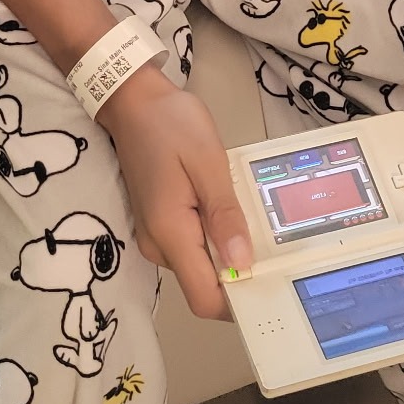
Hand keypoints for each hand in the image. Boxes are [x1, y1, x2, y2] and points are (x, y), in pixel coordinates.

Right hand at [99, 67, 252, 320]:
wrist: (133, 100)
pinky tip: (228, 210)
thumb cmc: (171, 124)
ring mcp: (155, 236)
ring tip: (250, 219)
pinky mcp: (158, 224)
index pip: (204, 298)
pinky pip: (191, 246)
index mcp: (170, 232)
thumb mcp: (207, 161)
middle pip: (204, 285)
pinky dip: (213, 237)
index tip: (270, 284)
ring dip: (226, 251)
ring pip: (199, 265)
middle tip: (270, 244)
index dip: (237, 302)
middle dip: (237, 272)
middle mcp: (158, 245)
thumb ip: (224, 215)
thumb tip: (241, 264)